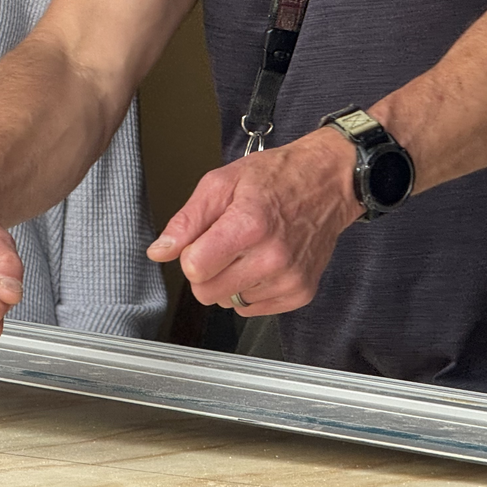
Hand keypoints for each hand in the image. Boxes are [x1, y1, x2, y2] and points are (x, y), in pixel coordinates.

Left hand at [148, 127, 362, 314]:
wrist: (327, 183)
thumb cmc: (276, 178)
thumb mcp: (221, 183)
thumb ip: (187, 221)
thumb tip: (159, 251)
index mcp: (249, 225)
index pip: (194, 268)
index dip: (190, 254)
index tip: (202, 239)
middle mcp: (272, 257)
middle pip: (207, 293)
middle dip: (206, 270)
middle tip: (223, 243)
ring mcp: (289, 279)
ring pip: (229, 302)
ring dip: (230, 280)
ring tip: (248, 248)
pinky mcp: (300, 293)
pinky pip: (252, 308)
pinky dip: (250, 288)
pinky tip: (262, 262)